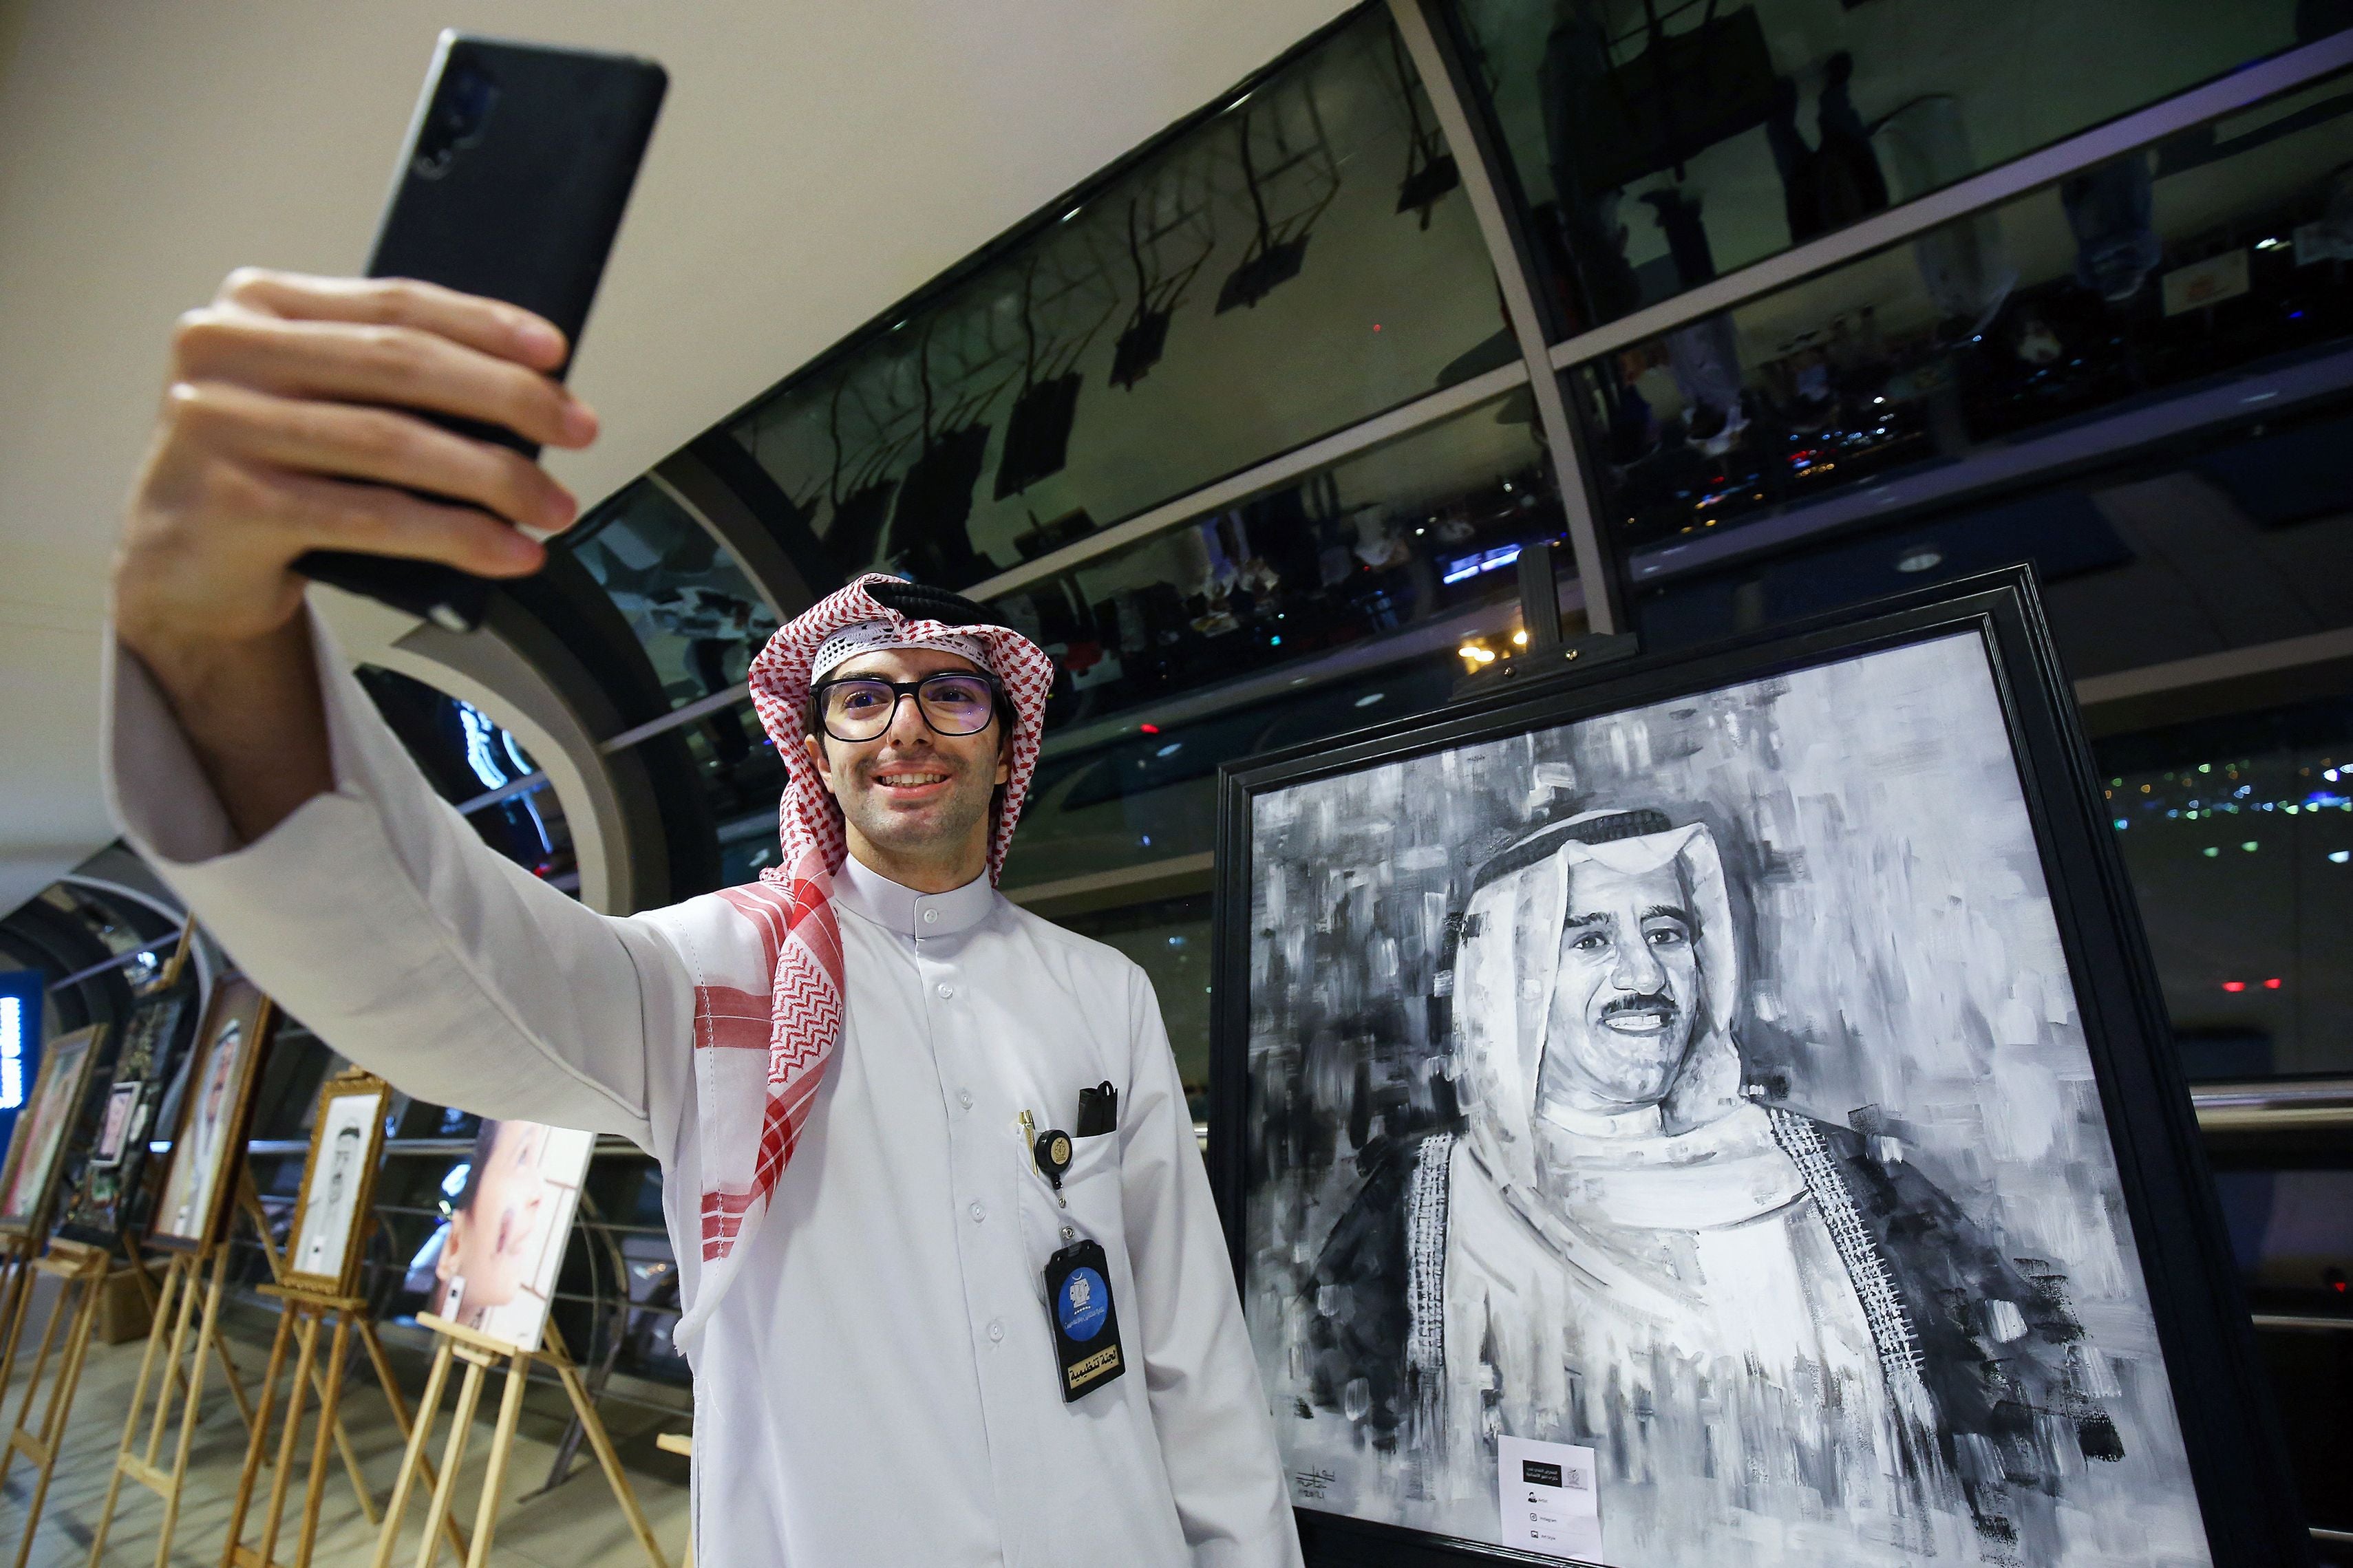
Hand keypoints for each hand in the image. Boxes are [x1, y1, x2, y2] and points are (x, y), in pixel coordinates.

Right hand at [115, 268, 598, 662]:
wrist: (181, 562)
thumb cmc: (267, 471)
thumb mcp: (315, 402)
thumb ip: (385, 379)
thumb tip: (524, 390)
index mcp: (255, 307)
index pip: (393, 304)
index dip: (485, 325)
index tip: (555, 353)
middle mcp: (225, 354)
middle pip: (401, 365)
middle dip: (507, 399)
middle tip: (577, 429)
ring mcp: (218, 426)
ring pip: (393, 444)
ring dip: (494, 478)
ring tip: (553, 505)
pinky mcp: (232, 504)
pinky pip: (372, 517)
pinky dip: (455, 536)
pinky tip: (506, 551)